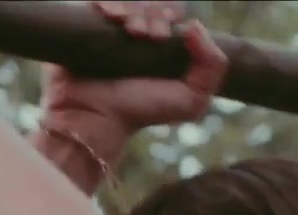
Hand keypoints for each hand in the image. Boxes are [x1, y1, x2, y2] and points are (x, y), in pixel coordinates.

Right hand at [41, 1, 226, 154]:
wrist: (97, 119)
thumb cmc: (141, 113)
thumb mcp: (192, 99)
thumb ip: (213, 65)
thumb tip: (194, 25)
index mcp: (160, 47)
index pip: (170, 11)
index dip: (170, 14)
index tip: (165, 35)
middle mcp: (134, 36)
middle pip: (150, 3)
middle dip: (154, 13)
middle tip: (150, 36)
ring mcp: (109, 32)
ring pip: (126, 1)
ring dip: (134, 9)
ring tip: (132, 31)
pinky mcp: (84, 29)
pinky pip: (98, 2)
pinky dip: (108, 3)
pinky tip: (111, 16)